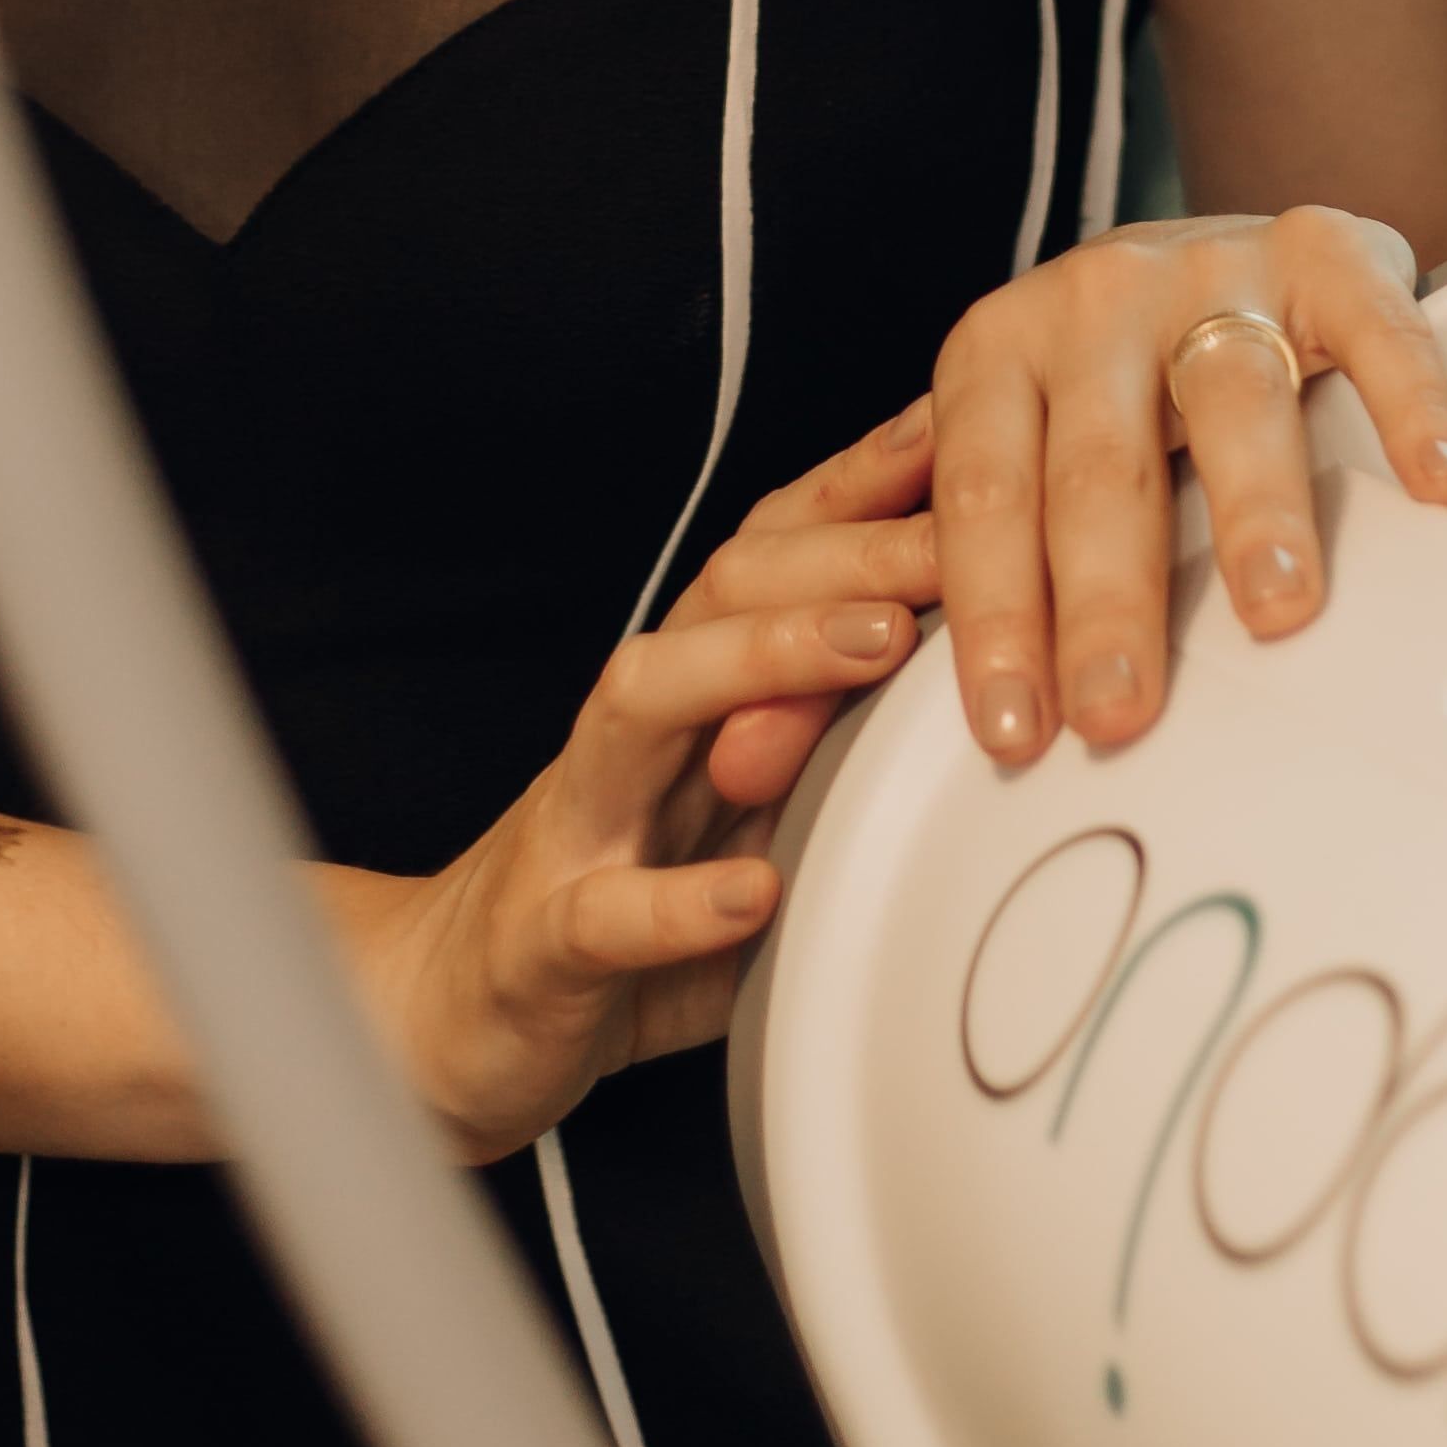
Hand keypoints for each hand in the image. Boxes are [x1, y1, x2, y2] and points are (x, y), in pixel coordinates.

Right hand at [326, 418, 946, 1163]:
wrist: (458, 1017)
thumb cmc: (629, 899)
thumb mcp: (751, 808)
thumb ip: (837, 737)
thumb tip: (987, 663)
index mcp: (690, 695)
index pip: (772, 555)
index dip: (860, 487)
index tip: (963, 429)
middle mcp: (631, 733)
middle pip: (722, 594)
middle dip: (843, 552)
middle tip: (956, 540)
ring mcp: (579, 825)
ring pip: (646, 700)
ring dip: (760, 660)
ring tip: (873, 649)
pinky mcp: (543, 942)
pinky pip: (605, 911)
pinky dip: (679, 905)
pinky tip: (753, 894)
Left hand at [924, 208, 1446, 771]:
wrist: (1205, 243)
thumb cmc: (1097, 367)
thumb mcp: (998, 433)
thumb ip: (925, 542)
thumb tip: (813, 689)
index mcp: (998, 350)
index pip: (985, 494)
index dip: (995, 614)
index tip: (1015, 722)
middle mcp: (1097, 302)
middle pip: (1100, 465)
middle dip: (1106, 601)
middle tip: (1118, 705)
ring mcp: (1215, 272)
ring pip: (1230, 397)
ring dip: (1253, 509)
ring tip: (1274, 606)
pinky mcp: (1327, 256)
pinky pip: (1375, 331)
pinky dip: (1411, 406)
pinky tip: (1436, 481)